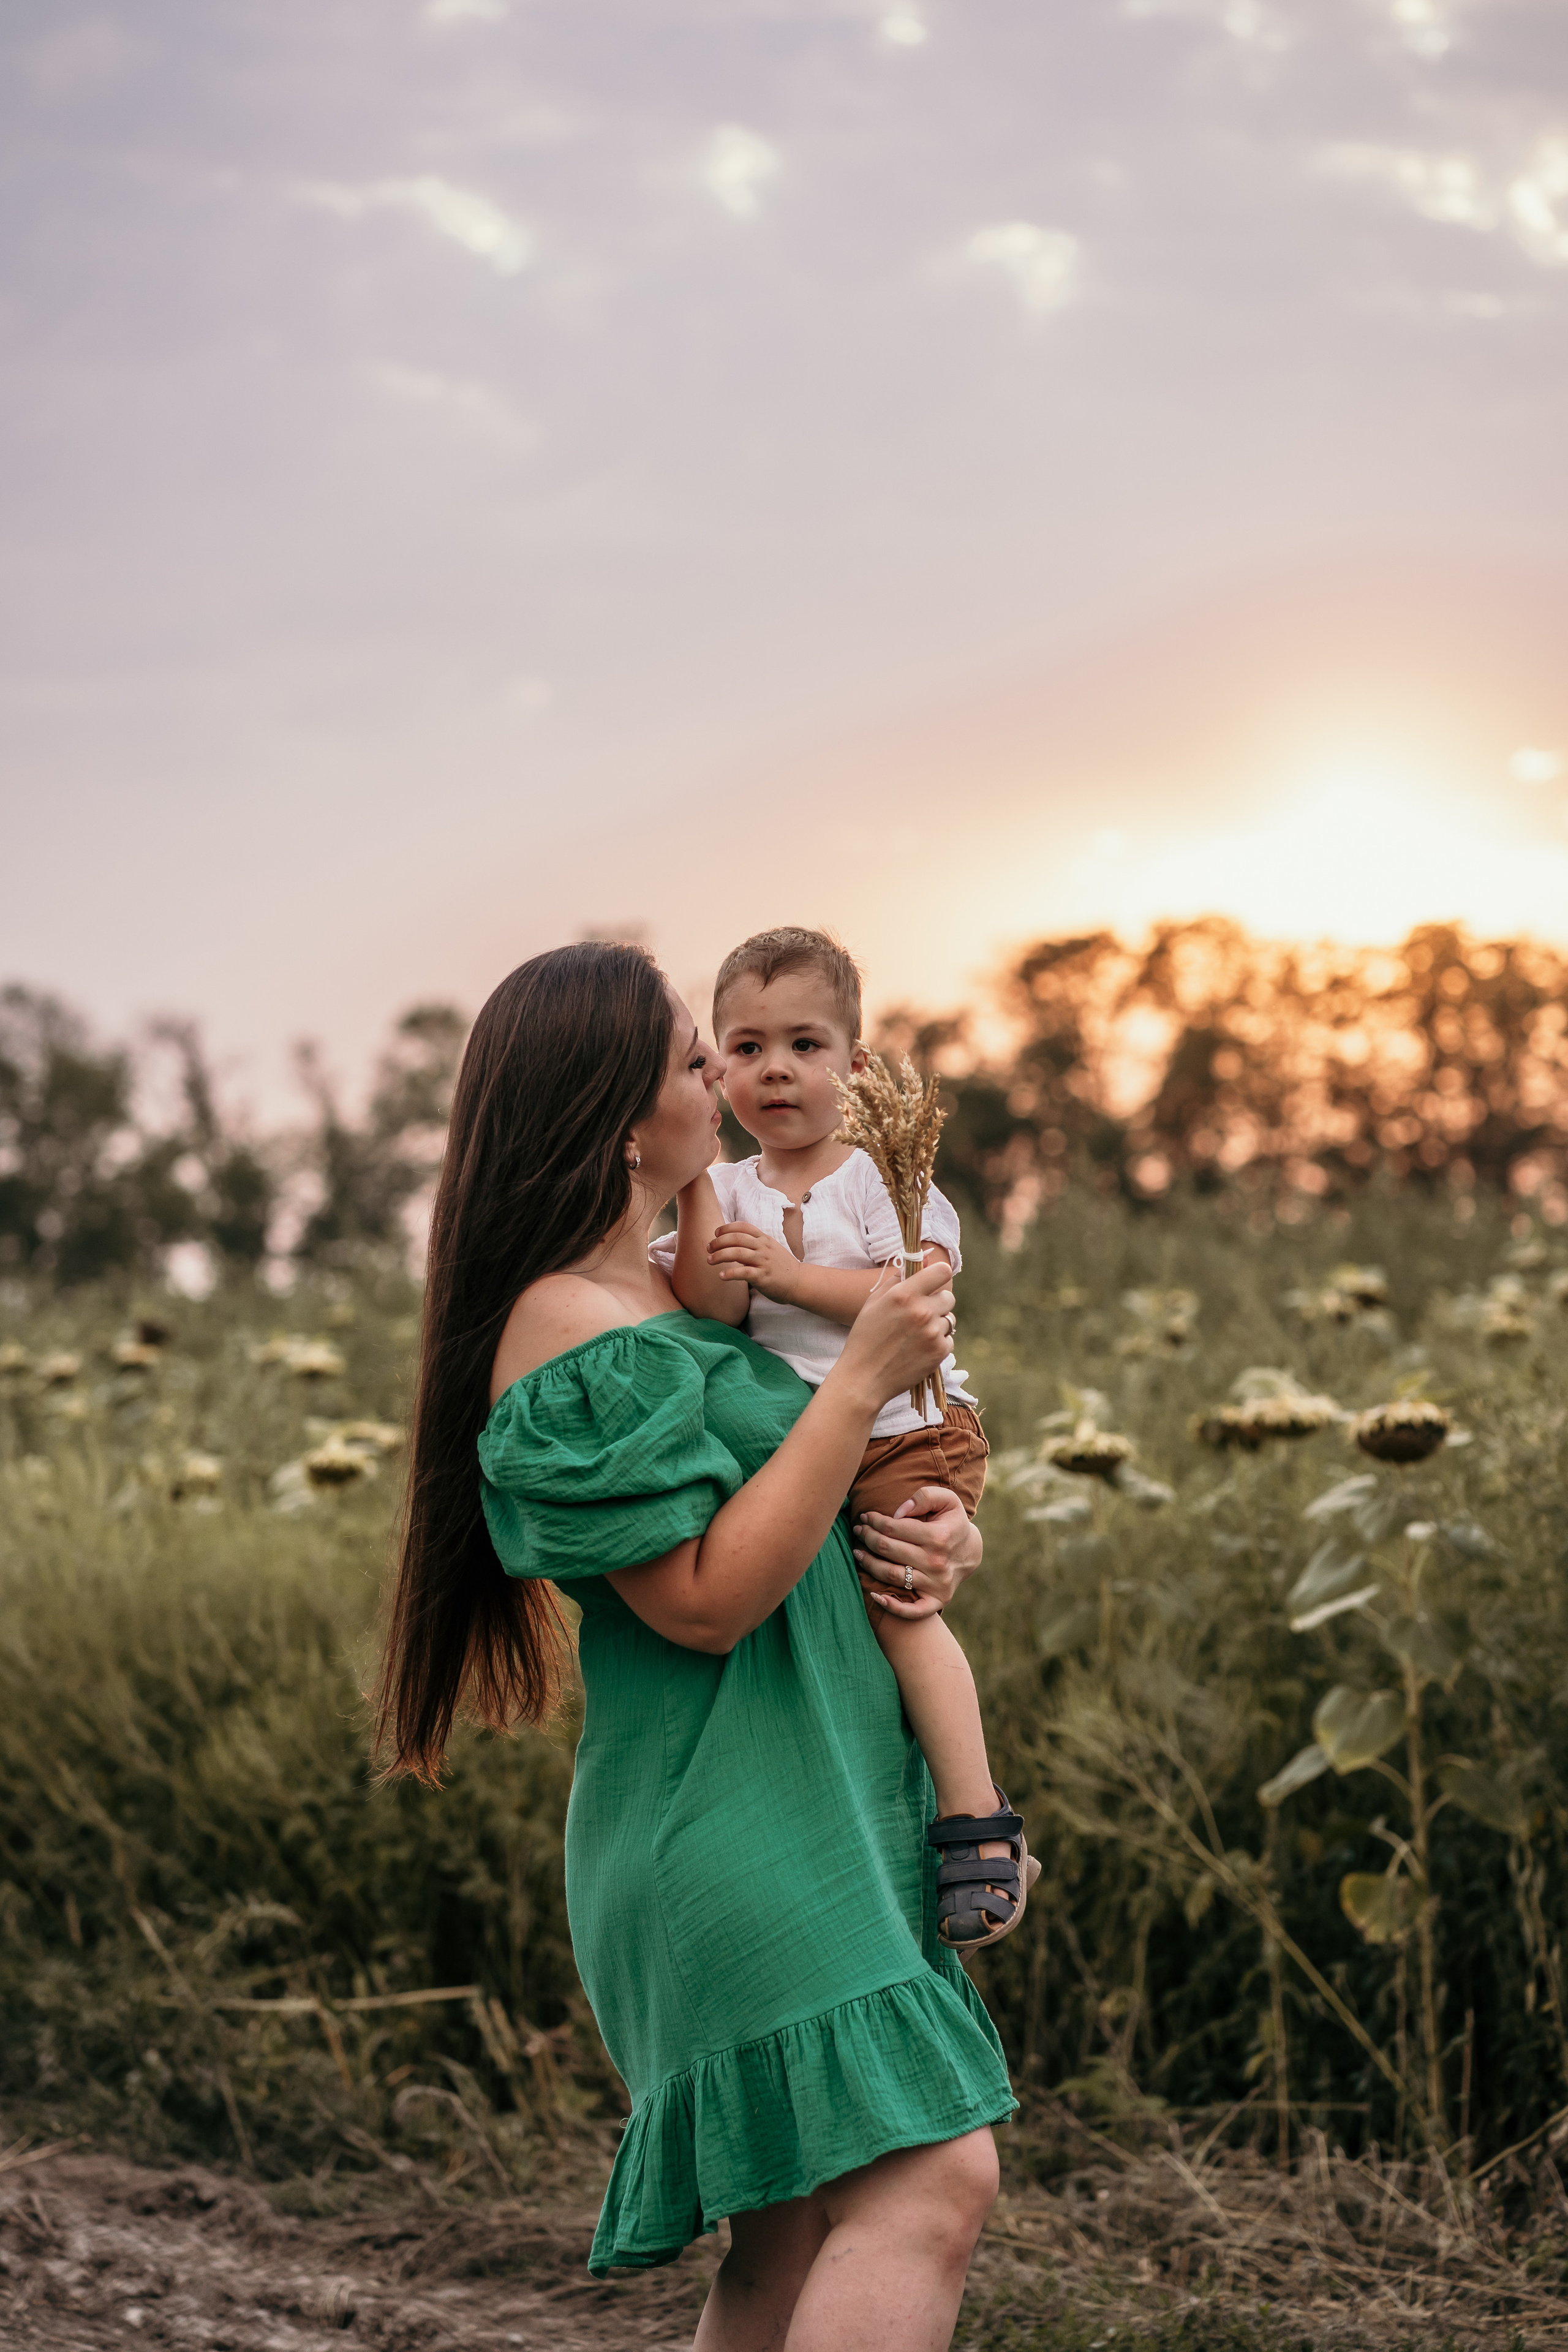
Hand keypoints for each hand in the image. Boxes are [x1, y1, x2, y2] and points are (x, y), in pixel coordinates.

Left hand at [707, 1221, 801, 1303]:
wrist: (799, 1282)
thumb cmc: (781, 1266)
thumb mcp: (770, 1248)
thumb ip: (755, 1243)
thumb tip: (733, 1242)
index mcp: (764, 1239)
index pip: (743, 1227)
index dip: (727, 1228)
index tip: (716, 1233)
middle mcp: (763, 1248)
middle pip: (736, 1238)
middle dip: (719, 1241)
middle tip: (708, 1248)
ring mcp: (763, 1261)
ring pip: (737, 1253)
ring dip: (719, 1255)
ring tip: (709, 1260)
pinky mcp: (763, 1277)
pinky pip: (743, 1273)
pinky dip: (730, 1273)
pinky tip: (721, 1276)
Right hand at [835, 1260, 953, 1413]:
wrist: (864, 1378)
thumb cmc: (865, 1337)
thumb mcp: (874, 1303)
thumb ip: (897, 1279)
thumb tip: (919, 1262)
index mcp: (904, 1294)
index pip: (942, 1272)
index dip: (939, 1274)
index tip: (933, 1281)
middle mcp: (921, 1311)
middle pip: (949, 1297)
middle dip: (937, 1303)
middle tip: (921, 1314)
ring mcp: (932, 1333)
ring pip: (949, 1320)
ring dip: (937, 1324)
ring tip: (917, 1335)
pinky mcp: (939, 1352)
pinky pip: (949, 1340)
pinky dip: (937, 1343)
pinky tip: (919, 1348)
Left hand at [855, 1486, 983, 1618]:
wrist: (969, 1552)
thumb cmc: (951, 1523)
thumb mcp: (947, 1500)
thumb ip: (924, 1497)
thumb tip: (898, 1512)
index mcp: (939, 1536)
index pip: (894, 1528)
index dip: (875, 1521)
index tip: (866, 1517)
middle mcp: (937, 1562)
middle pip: (888, 1549)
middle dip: (868, 1537)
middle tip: (858, 1531)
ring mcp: (937, 1584)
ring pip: (892, 1576)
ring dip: (869, 1564)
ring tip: (857, 1553)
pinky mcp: (937, 1600)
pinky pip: (912, 1611)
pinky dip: (891, 1606)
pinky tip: (874, 1595)